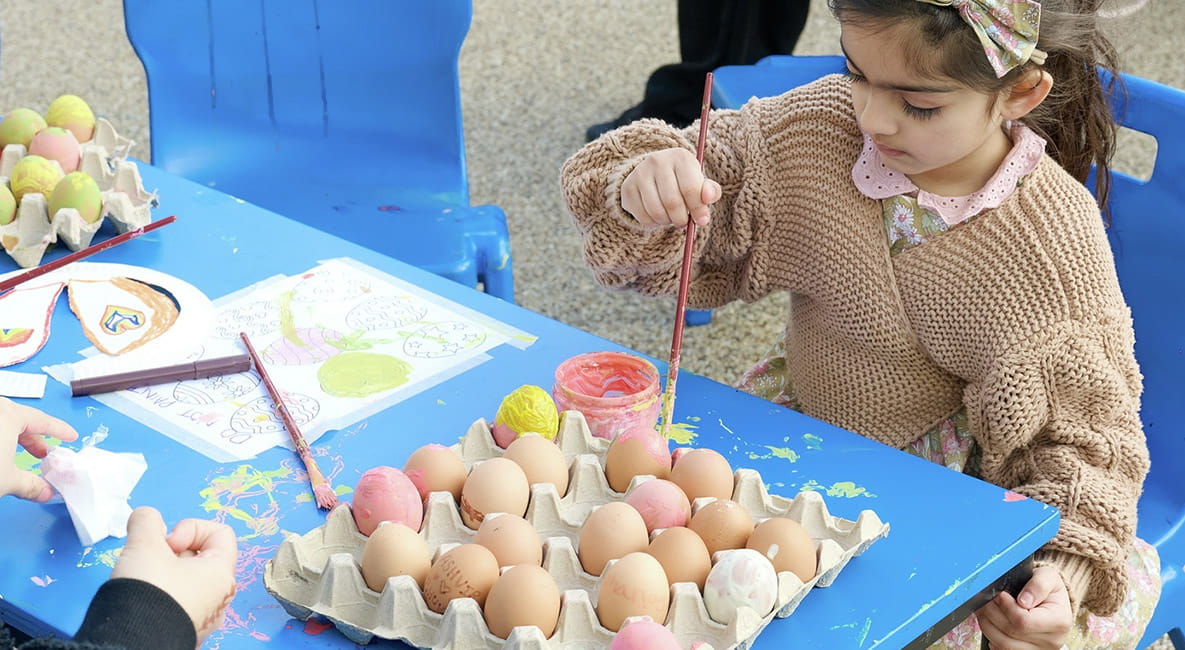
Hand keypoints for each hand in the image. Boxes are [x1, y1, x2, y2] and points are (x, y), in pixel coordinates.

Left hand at [0, 397, 78, 501]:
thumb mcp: (7, 480)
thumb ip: (29, 484)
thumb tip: (43, 492)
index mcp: (8, 414)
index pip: (42, 420)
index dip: (60, 430)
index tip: (70, 436)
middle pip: (20, 420)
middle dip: (33, 439)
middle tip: (43, 454)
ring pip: (4, 424)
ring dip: (12, 440)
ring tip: (17, 457)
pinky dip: (0, 440)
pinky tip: (1, 456)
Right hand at [111, 507, 237, 644]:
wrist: (128, 643)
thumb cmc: (147, 596)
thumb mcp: (144, 544)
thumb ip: (147, 521)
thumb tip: (146, 517)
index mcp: (221, 575)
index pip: (221, 533)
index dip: (191, 529)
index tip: (168, 542)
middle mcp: (218, 598)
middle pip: (200, 556)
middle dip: (172, 551)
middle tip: (152, 559)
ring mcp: (202, 617)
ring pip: (185, 580)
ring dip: (163, 571)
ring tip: (143, 578)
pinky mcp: (183, 630)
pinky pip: (176, 601)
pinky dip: (160, 593)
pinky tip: (141, 598)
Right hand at [621, 148, 721, 227]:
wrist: (655, 173)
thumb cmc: (684, 180)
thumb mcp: (700, 182)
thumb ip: (710, 191)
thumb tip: (708, 198)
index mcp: (681, 157)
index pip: (690, 189)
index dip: (698, 209)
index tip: (702, 220)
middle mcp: (658, 161)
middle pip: (672, 202)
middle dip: (681, 219)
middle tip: (684, 222)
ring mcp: (640, 173)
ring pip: (656, 212)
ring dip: (667, 222)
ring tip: (672, 217)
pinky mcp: (628, 188)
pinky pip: (643, 217)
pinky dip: (654, 223)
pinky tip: (658, 215)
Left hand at [977, 565, 1072, 648]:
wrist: (1052, 602)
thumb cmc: (1048, 588)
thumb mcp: (1048, 576)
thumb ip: (1038, 584)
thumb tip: (1024, 600)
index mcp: (1059, 621)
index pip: (1024, 621)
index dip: (1006, 607)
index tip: (998, 594)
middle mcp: (1052, 640)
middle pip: (1011, 633)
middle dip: (992, 613)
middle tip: (985, 599)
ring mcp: (1040, 649)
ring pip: (1004, 644)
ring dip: (987, 625)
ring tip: (984, 609)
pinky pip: (1003, 649)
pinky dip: (992, 636)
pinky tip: (990, 622)